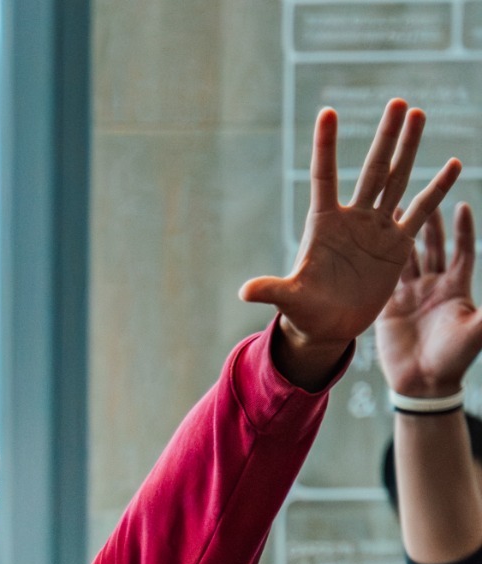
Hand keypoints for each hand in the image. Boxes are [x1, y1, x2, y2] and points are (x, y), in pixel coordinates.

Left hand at [242, 101, 461, 387]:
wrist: (328, 326)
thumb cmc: (304, 310)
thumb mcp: (289, 299)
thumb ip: (271, 290)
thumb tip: (244, 292)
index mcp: (323, 223)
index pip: (325, 176)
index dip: (326, 146)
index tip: (328, 111)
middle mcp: (352, 218)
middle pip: (372, 168)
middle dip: (386, 136)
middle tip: (400, 101)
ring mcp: (376, 228)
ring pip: (397, 179)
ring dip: (409, 148)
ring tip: (419, 114)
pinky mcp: (397, 245)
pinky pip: (421, 210)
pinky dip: (438, 188)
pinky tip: (454, 163)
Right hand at [378, 203, 481, 398]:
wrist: (423, 383)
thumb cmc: (456, 357)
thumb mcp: (480, 329)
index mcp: (456, 288)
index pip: (461, 251)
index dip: (462, 230)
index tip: (460, 206)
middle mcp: (434, 287)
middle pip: (433, 248)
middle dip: (429, 225)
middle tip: (422, 198)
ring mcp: (410, 296)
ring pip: (405, 259)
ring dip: (399, 237)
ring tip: (391, 213)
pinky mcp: (389, 307)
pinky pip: (382, 279)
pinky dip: (377, 261)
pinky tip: (367, 244)